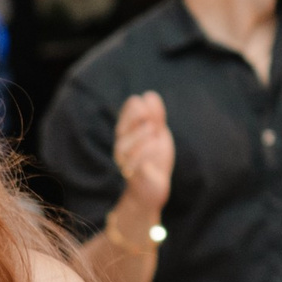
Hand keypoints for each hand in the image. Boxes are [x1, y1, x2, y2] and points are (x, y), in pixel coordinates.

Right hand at [108, 89, 173, 218]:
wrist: (153, 186)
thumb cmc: (154, 158)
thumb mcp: (158, 133)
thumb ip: (156, 116)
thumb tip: (149, 95)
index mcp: (128, 130)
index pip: (130, 108)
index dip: (142, 106)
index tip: (154, 111)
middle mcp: (122, 144)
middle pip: (124, 125)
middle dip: (139, 118)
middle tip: (153, 123)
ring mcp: (125, 160)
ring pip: (126, 145)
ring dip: (143, 136)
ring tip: (154, 134)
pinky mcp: (133, 175)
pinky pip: (135, 163)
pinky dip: (147, 152)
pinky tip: (156, 146)